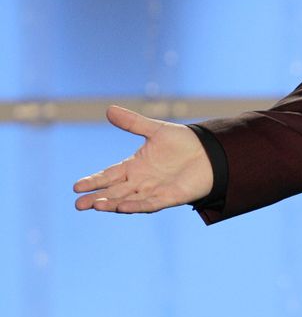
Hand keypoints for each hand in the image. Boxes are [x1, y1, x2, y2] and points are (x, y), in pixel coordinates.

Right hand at [73, 104, 213, 212]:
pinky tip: (122, 207)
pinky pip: (150, 203)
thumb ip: (133, 123)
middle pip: (114, 191)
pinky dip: (136, 206)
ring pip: (128, 200)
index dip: (94, 181)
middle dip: (97, 198)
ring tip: (96, 205)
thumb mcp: (156, 130)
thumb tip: (109, 109)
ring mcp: (154, 190)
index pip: (109, 175)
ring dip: (113, 203)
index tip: (76, 187)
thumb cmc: (183, 142)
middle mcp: (141, 181)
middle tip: (78, 204)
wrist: (211, 152)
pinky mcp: (170, 197)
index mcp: (135, 166)